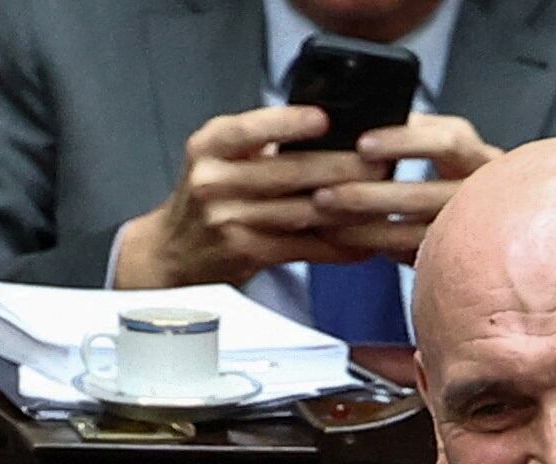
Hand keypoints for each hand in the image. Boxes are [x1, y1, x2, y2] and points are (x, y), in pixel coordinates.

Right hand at [113, 105, 369, 289]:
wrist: (173, 250)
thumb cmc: (212, 194)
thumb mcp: (223, 156)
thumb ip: (265, 142)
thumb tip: (335, 130)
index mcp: (211, 146)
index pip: (250, 129)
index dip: (288, 123)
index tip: (325, 118)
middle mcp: (214, 181)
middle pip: (287, 172)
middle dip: (340, 167)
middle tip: (380, 162)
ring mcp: (228, 220)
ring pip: (300, 211)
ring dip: (347, 208)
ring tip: (382, 199)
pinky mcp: (245, 254)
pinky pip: (302, 248)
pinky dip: (337, 247)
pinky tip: (365, 242)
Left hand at [312, 115, 501, 259]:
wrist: (489, 219)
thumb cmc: (454, 171)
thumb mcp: (440, 144)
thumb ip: (409, 132)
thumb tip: (354, 124)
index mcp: (475, 154)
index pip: (446, 141)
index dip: (402, 142)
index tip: (361, 144)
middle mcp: (480, 194)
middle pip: (423, 194)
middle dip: (368, 195)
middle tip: (324, 194)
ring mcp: (469, 230)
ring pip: (413, 234)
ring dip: (365, 228)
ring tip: (326, 221)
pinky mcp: (454, 256)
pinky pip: (410, 257)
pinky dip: (377, 247)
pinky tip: (347, 241)